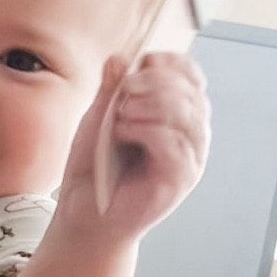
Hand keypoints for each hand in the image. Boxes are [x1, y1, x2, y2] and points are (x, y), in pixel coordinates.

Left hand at [60, 51, 210, 241]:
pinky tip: (123, 132)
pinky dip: (147, 129)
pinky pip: (175, 143)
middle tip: (122, 92)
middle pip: (191, 91)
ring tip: (120, 114)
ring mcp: (190, 158)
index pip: (191, 77)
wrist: (84, 217)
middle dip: (155, 82)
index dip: (170, 63)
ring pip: (187, 113)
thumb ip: (111, 91)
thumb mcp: (99, 121)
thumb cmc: (94, 172)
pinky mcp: (181, 179)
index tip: (141, 63)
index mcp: (177, 116)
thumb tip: (119, 59)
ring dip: (151, 104)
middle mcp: (191, 135)